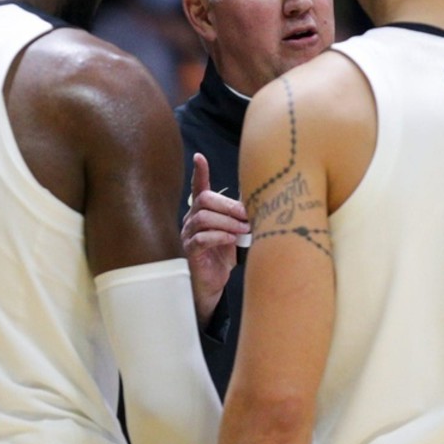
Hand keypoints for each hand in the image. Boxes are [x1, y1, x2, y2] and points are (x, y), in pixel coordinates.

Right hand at [181, 153, 248, 326]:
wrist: (214, 286)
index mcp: (202, 213)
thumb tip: (256, 201)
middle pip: (204, 200)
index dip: (199, 173)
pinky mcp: (190, 253)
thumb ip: (240, 218)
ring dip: (227, 222)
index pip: (198, 188)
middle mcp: (191, 221)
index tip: (199, 157)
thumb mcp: (235, 233)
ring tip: (243, 230)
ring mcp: (188, 236)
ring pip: (203, 218)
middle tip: (246, 214)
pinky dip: (219, 236)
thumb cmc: (223, 257)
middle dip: (228, 205)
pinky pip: (201, 239)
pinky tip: (231, 240)